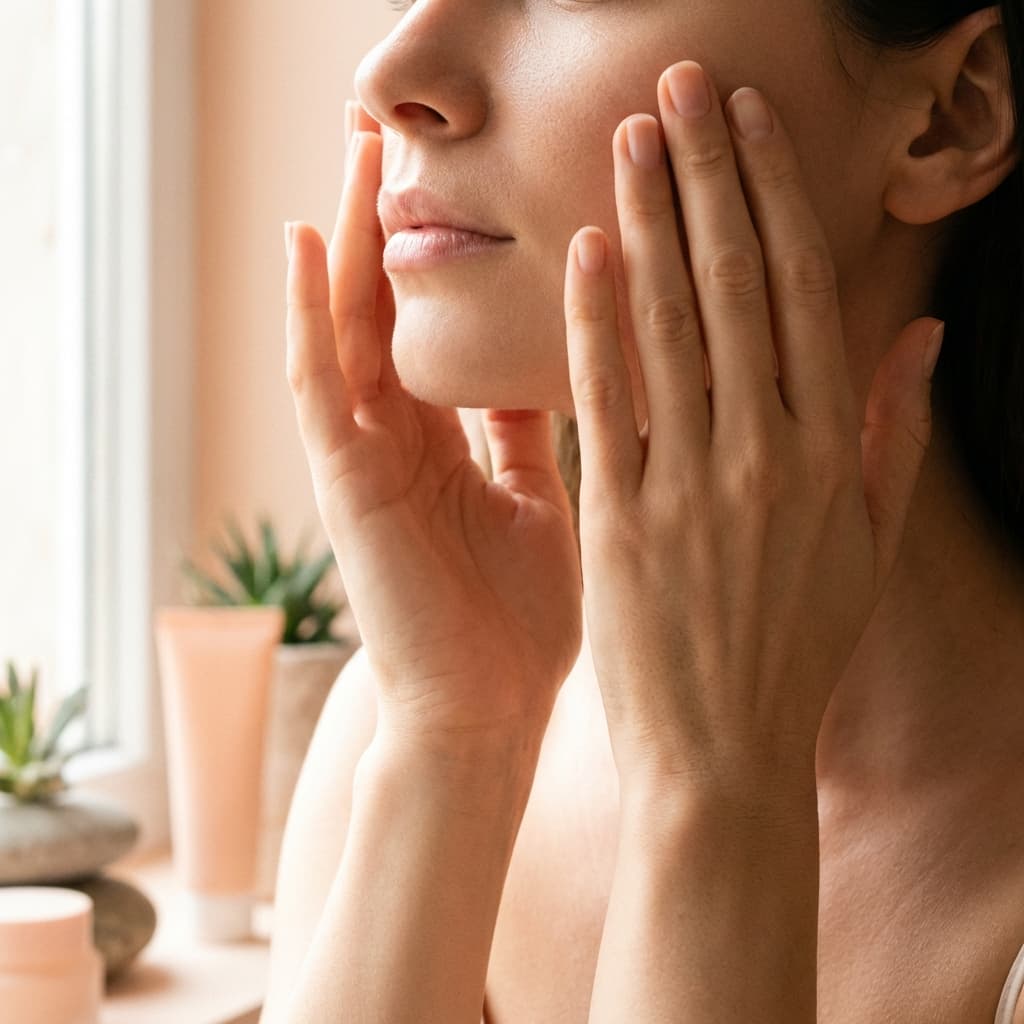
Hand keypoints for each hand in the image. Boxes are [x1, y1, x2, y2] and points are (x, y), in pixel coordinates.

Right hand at [284, 103, 582, 757]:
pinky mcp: (344, 483)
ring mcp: (366, 459)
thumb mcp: (541, 505)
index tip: (486, 186)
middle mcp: (402, 440)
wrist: (486, 717)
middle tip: (410, 139)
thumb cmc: (522, 624)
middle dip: (397, 225)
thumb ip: (533, 438)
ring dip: (348, 239)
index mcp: (452, 446)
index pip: (443, 328)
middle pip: (391, 309)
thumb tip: (565, 365)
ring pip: (346, 325)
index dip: (456, 258)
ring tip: (357, 149)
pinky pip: (315, 383)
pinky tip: (305, 237)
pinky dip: (305, 312)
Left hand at [562, 62, 942, 802]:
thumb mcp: (867, 546)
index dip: (771, 196)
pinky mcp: (624, 520)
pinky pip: (610, 401)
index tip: (747, 124)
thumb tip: (915, 333)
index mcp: (829, 450)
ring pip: (672, 324)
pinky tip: (588, 250)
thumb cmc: (794, 649)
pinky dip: (597, 321)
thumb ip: (894, 434)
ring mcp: (693, 485)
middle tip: (682, 86)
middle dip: (709, 174)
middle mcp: (767, 451)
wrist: (723, 754)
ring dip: (651, 221)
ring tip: (632, 136)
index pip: (798, 291)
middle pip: (736, 283)